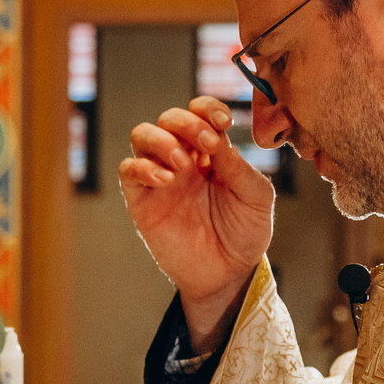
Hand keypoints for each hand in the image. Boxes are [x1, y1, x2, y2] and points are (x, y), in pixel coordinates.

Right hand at [119, 96, 273, 349]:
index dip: (208, 109)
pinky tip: (167, 179)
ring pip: (142, 134)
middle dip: (187, 122)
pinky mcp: (142, 200)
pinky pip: (129, 170)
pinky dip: (143, 167)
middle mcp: (183, 158)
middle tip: (206, 144)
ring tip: (183, 163)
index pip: (200, 113)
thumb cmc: (244, 233)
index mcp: (211, 151)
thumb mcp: (255, 196)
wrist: (227, 275)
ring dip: (162, 140)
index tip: (224, 122)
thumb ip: (237, 165)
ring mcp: (160, 178)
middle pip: (169, 118)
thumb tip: (217, 138)